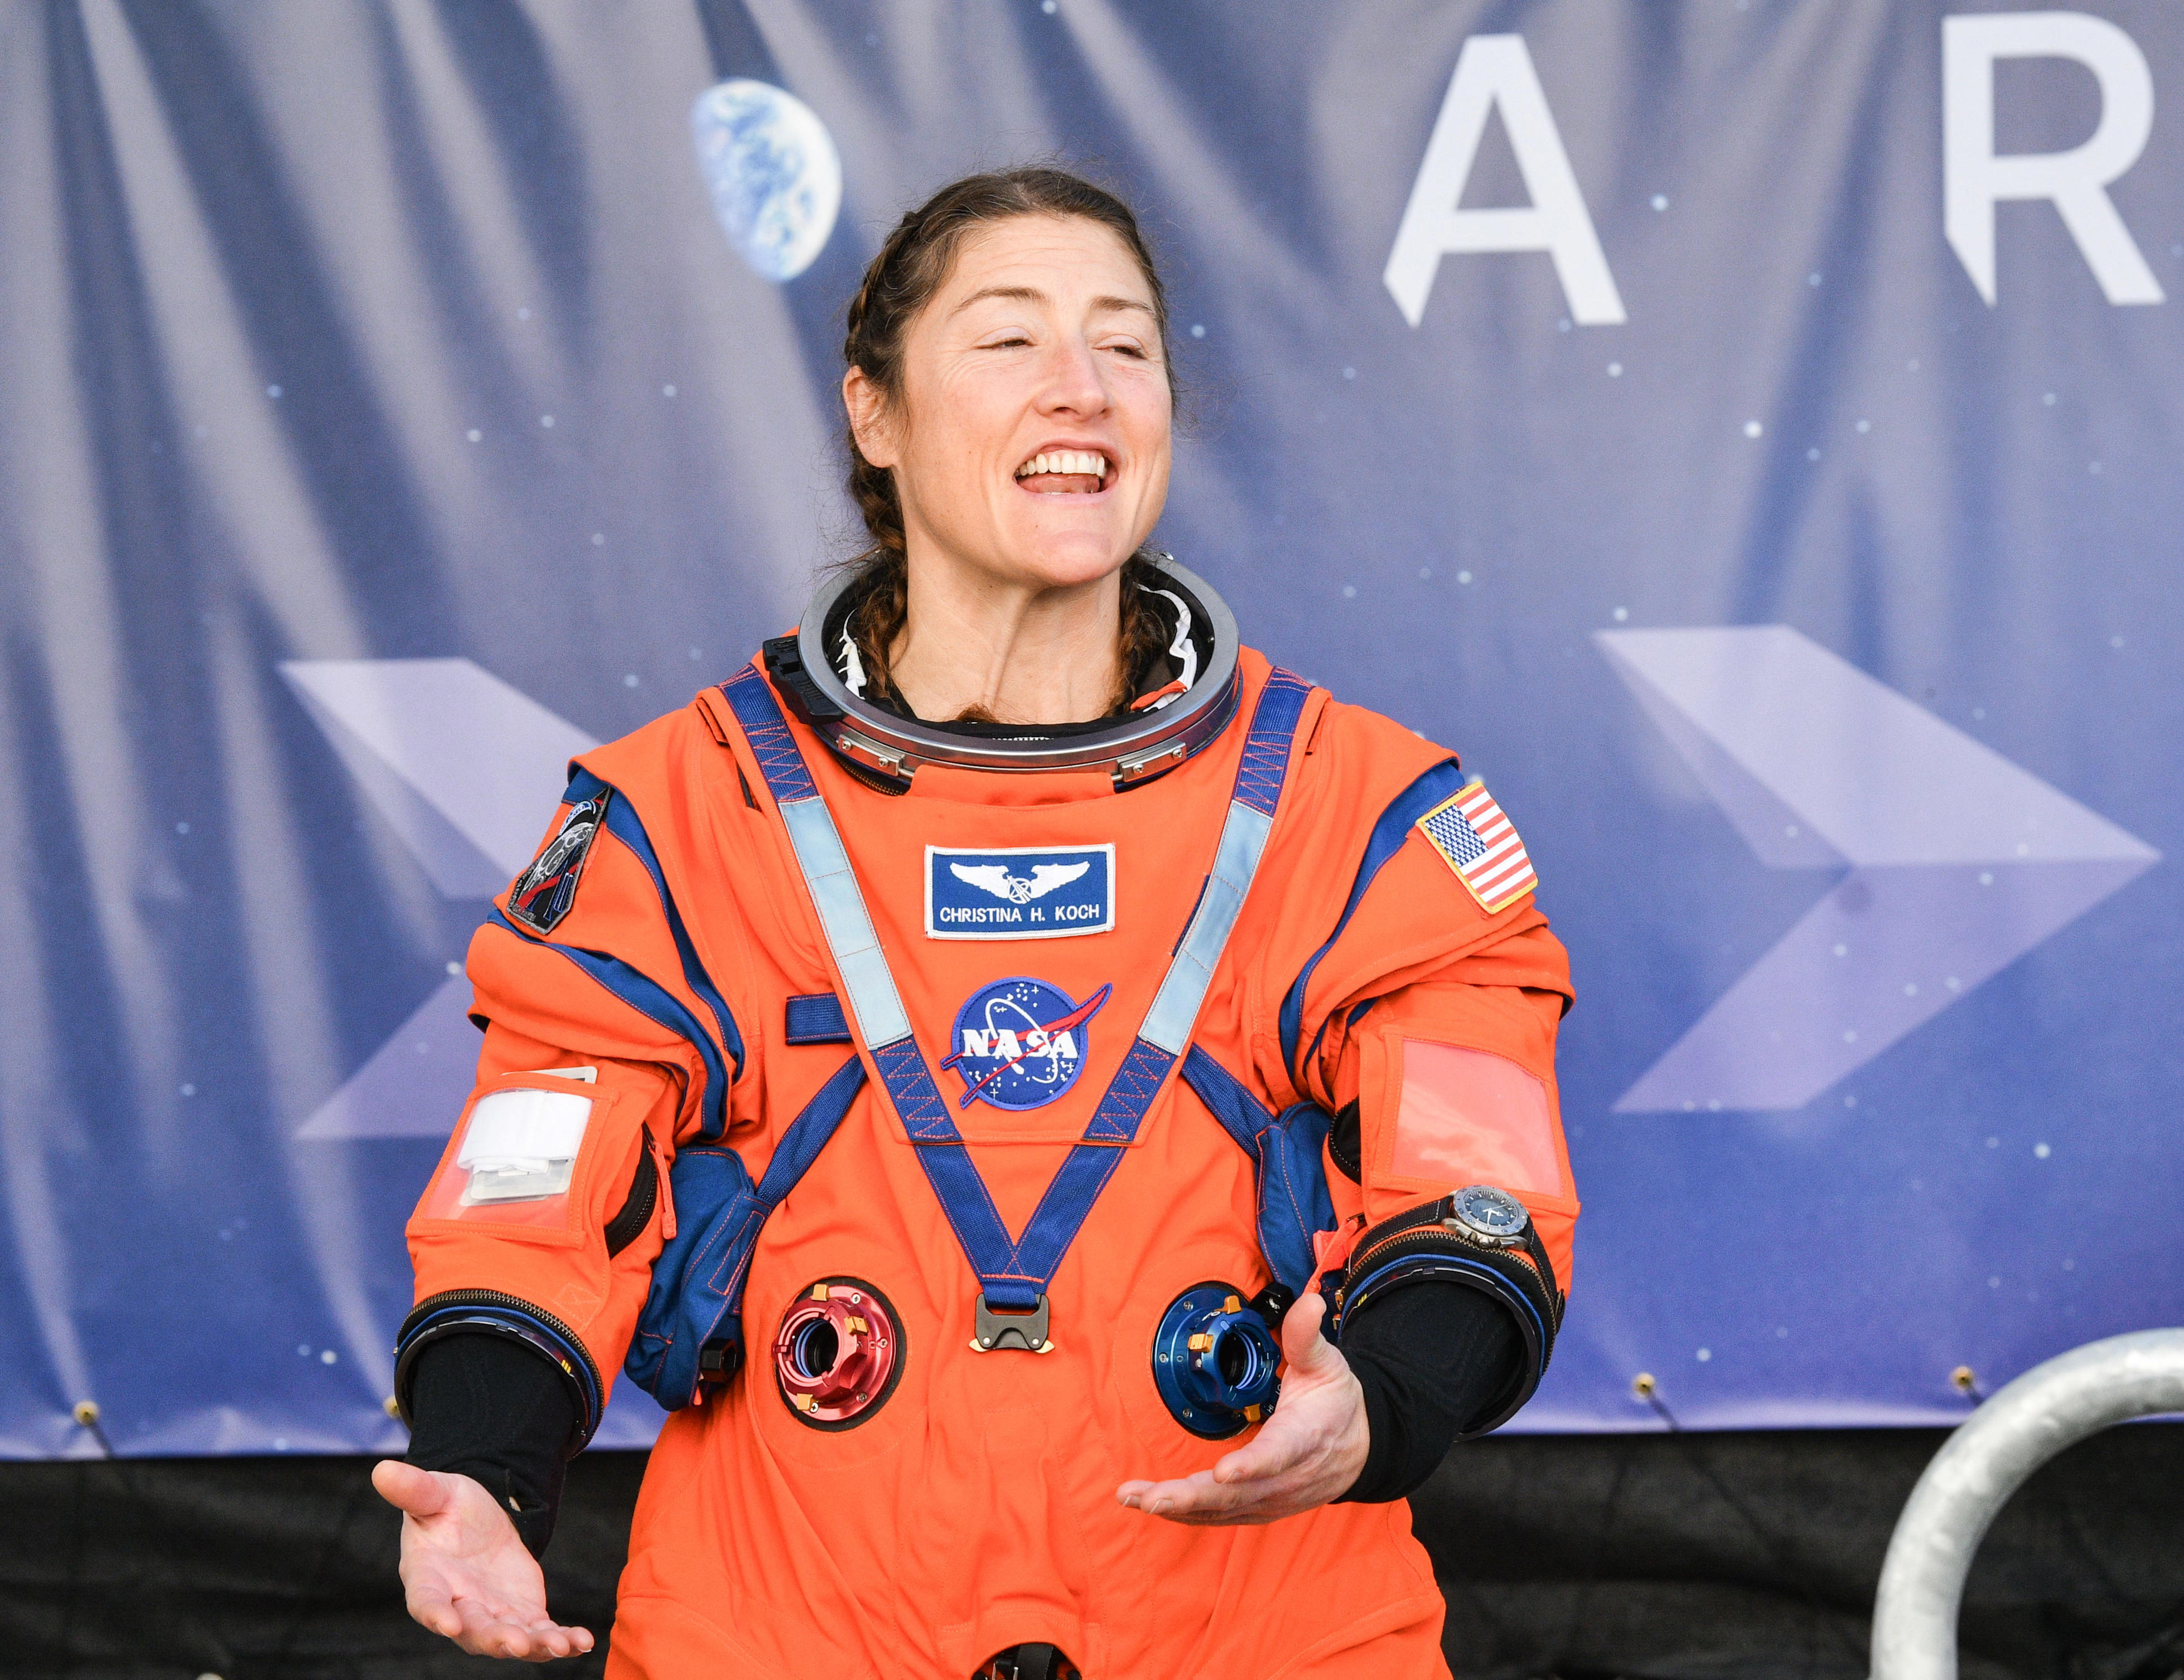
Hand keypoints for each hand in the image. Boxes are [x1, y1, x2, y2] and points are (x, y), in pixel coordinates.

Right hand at [371, 1460, 594, 1659]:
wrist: (481, 1519)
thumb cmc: (448, 1508)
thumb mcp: (436, 1492)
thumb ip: (414, 1489)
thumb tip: (381, 1469)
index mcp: (429, 1579)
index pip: (426, 1602)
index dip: (435, 1614)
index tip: (447, 1623)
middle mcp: (459, 1606)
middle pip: (474, 1631)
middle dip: (495, 1639)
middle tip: (516, 1643)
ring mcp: (492, 1616)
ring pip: (511, 1639)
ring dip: (534, 1646)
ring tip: (560, 1646)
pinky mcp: (523, 1615)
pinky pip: (541, 1633)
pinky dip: (560, 1641)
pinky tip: (582, 1642)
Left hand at [1115, 1291, 1368, 1524]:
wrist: (1360, 1447)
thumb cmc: (1336, 1402)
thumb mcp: (1327, 1364)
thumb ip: (1307, 1337)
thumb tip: (1308, 1303)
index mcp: (1304, 1437)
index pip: (1278, 1454)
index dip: (1251, 1466)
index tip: (1223, 1472)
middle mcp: (1287, 1477)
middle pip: (1238, 1494)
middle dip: (1192, 1496)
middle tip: (1151, 1497)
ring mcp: (1272, 1498)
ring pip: (1223, 1510)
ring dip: (1178, 1507)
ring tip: (1135, 1498)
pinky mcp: (1259, 1508)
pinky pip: (1220, 1517)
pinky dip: (1186, 1514)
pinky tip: (1153, 1505)